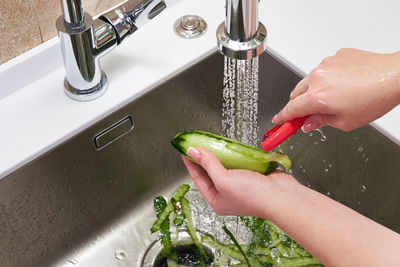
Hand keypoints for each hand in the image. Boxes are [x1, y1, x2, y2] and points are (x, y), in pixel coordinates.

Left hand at [182, 147, 296, 217]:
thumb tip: (194, 152)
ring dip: (219, 155)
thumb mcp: (223, 179)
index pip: (198, 178)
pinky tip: (230, 147)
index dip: (190, 163)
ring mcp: (240, 185)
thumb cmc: (253, 195)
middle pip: (210, 172)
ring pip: (225, 166)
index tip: (185, 149)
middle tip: (197, 143)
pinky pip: (239, 163)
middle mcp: (227, 194)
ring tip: (211, 143)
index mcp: (216, 200)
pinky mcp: (252, 176)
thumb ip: (208, 164)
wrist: (282, 197)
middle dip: (204, 158)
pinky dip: (234, 155)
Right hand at [272, 48, 399, 131]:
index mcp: (317, 97)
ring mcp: (325, 65)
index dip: (282, 118)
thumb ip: (321, 122)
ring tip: (335, 98)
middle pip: (295, 94)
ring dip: (313, 91)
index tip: (278, 122)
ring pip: (309, 81)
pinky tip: (344, 85)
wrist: (394, 76)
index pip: (291, 110)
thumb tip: (308, 124)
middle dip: (298, 105)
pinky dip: (328, 79)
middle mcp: (317, 78)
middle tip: (308, 114)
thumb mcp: (345, 122)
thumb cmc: (374, 98)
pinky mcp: (335, 56)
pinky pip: (324, 70)